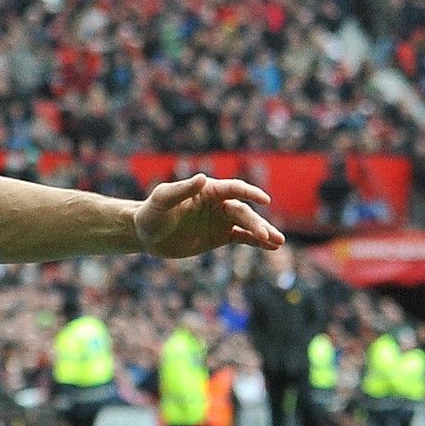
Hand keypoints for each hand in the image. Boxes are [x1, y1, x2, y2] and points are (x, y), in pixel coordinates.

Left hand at [133, 174, 284, 257]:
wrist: (145, 234)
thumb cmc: (152, 212)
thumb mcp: (162, 200)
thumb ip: (181, 189)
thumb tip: (202, 178)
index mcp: (207, 191)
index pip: (233, 189)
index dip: (250, 193)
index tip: (264, 199)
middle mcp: (218, 204)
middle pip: (242, 211)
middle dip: (256, 223)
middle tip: (267, 235)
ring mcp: (220, 220)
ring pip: (246, 224)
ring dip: (263, 232)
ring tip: (279, 242)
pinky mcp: (219, 236)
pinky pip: (242, 238)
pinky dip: (256, 242)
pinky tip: (271, 247)